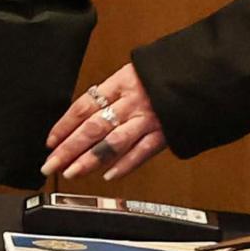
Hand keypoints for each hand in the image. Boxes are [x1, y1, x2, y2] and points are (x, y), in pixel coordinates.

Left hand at [43, 65, 168, 179]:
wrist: (200, 75)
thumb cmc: (161, 77)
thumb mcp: (131, 75)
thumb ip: (110, 96)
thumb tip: (83, 117)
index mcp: (118, 85)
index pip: (83, 107)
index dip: (64, 126)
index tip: (50, 143)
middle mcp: (130, 103)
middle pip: (93, 127)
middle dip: (69, 149)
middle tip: (50, 165)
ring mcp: (147, 120)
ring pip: (114, 142)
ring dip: (90, 160)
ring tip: (72, 172)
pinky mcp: (165, 134)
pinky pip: (143, 151)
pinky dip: (125, 165)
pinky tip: (108, 175)